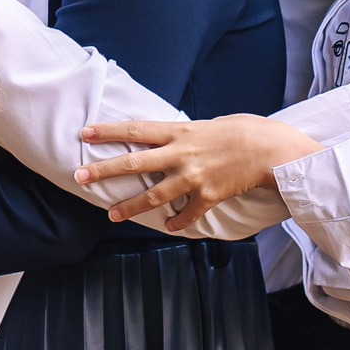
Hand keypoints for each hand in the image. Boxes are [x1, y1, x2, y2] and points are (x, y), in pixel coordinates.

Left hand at [74, 115, 318, 232]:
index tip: (84, 133)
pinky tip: (167, 226)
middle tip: (79, 176)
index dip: (108, 131)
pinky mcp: (208, 196)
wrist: (271, 150)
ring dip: (129, 207)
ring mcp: (192, 177)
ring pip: (153, 196)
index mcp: (179, 131)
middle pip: (133, 163)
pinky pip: (186, 214)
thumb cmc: (244, 130)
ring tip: (111, 215)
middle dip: (103, 170)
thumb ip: (188, 132)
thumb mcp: (210, 122)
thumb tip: (176, 137)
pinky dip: (176, 221)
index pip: (135, 129)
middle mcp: (180, 154)